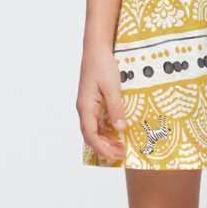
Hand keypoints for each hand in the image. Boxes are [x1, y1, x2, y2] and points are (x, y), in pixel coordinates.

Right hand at [76, 45, 127, 162]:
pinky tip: (116, 132)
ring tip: (121, 146)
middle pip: (91, 135)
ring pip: (94, 129)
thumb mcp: (112, 87)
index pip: (90, 134)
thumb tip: (119, 129)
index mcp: (85, 107)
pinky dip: (106, 130)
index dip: (101, 148)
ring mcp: (87, 105)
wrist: (96, 50)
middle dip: (105, 147)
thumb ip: (115, 108)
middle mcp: (84, 109)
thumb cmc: (102, 66)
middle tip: (122, 154)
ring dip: (106, 139)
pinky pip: (97, 121)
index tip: (112, 157)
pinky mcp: (92, 101)